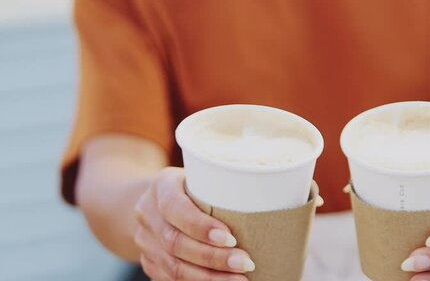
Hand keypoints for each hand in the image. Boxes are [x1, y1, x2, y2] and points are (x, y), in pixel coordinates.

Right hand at [134, 167, 252, 280]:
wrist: (154, 200)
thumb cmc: (193, 186)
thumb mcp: (202, 176)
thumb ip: (221, 188)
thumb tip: (269, 199)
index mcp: (162, 185)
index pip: (175, 207)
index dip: (201, 226)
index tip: (231, 238)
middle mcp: (147, 213)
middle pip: (176, 242)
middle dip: (213, 257)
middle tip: (245, 263)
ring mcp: (144, 240)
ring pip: (173, 267)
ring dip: (209, 277)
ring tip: (239, 279)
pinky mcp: (148, 261)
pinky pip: (170, 279)